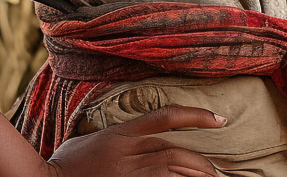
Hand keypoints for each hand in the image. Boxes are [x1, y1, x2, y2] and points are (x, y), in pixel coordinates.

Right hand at [45, 104, 225, 176]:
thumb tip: (136, 135)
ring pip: (172, 170)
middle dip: (202, 163)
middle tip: (218, 172)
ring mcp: (129, 174)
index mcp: (122, 134)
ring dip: (196, 176)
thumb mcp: (91, 138)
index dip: (196, 116)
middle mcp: (128, 153)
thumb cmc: (66, 163)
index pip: (166, 117)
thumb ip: (117, 136)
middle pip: (176, 153)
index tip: (220, 119)